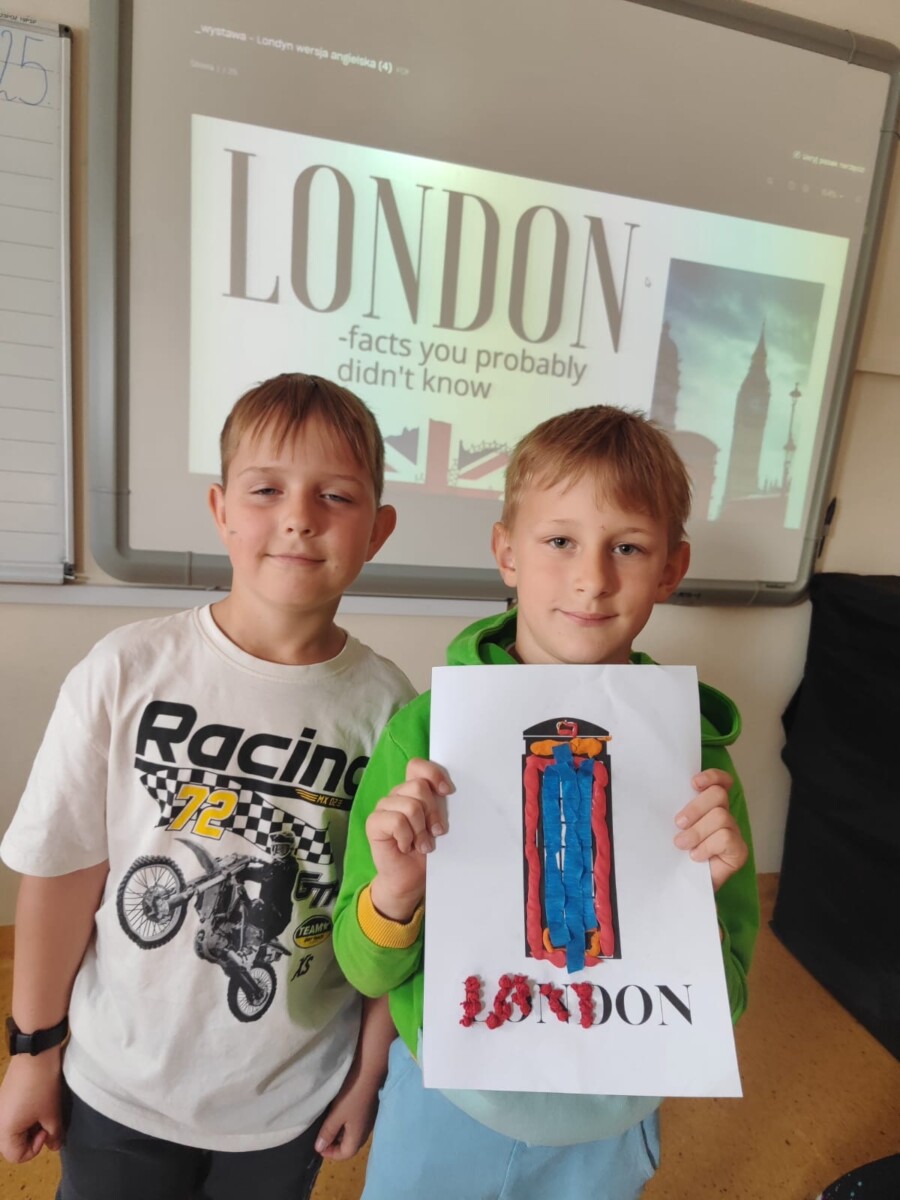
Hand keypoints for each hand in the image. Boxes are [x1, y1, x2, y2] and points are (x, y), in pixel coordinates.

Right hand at [0, 1049, 63, 1162]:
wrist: (36, 1054)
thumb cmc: (43, 1087)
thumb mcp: (52, 1113)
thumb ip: (54, 1134)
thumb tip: (54, 1147)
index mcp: (4, 1132)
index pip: (17, 1156)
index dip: (35, 1148)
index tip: (46, 1130)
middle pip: (12, 1144)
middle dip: (31, 1138)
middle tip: (45, 1122)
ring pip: (13, 1129)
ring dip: (29, 1125)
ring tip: (43, 1111)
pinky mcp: (3, 1097)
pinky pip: (11, 1116)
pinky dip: (24, 1115)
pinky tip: (37, 1102)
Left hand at [313, 1067, 379, 1161]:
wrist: (369, 1071)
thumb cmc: (352, 1095)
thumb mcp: (337, 1114)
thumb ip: (328, 1132)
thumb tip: (319, 1148)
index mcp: (358, 1136)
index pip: (345, 1154)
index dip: (330, 1154)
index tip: (318, 1146)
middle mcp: (365, 1131)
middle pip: (349, 1145)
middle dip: (334, 1144)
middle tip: (321, 1136)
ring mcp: (367, 1120)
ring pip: (352, 1133)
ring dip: (339, 1133)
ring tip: (327, 1124)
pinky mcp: (367, 1109)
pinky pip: (355, 1123)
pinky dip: (345, 1123)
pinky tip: (338, 1112)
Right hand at [367, 758, 452, 920]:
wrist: (411, 879)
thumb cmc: (426, 851)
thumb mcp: (438, 824)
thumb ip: (440, 806)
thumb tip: (449, 791)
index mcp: (413, 791)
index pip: (417, 766)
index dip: (433, 774)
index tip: (448, 792)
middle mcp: (397, 795)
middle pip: (419, 787)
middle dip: (433, 813)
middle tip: (435, 833)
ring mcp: (383, 807)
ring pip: (410, 806)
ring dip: (420, 830)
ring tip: (421, 845)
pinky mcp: (373, 822)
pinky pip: (396, 821)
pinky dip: (406, 837)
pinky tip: (405, 846)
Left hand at [673, 768, 747, 891]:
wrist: (682, 887)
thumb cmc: (675, 855)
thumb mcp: (670, 828)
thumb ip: (671, 811)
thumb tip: (651, 792)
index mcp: (709, 806)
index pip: (721, 781)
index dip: (712, 776)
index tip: (693, 783)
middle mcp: (724, 815)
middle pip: (718, 795)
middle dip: (695, 807)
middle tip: (678, 823)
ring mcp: (733, 833)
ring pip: (720, 816)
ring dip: (697, 831)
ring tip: (682, 845)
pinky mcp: (738, 851)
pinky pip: (725, 838)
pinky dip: (707, 846)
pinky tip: (696, 856)